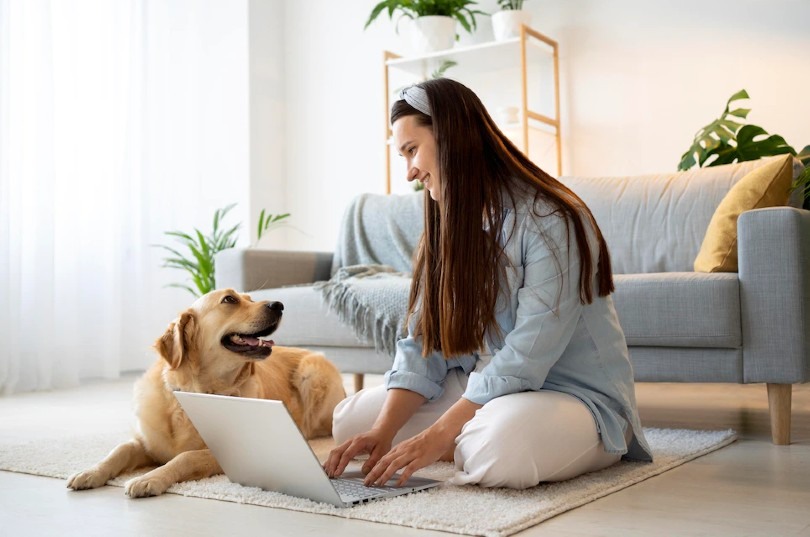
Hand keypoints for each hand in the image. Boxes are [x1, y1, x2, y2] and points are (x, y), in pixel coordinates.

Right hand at [323, 428, 392, 478]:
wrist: (380, 432)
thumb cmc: (381, 441)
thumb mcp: (381, 452)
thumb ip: (373, 462)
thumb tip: (364, 472)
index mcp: (359, 442)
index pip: (347, 454)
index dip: (341, 464)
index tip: (337, 473)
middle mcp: (351, 441)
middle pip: (337, 452)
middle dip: (332, 464)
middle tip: (331, 476)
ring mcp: (347, 443)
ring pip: (334, 452)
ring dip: (330, 463)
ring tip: (328, 474)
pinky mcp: (346, 446)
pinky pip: (336, 452)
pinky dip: (331, 460)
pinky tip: (327, 467)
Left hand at [365, 397, 481, 486]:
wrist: (438, 434)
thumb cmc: (426, 442)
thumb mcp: (409, 447)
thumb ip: (401, 455)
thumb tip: (392, 464)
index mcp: (399, 448)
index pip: (382, 459)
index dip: (373, 468)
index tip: (366, 477)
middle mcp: (402, 451)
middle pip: (384, 462)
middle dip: (374, 473)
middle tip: (367, 483)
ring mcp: (411, 455)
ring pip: (393, 465)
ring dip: (385, 475)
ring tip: (379, 484)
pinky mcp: (419, 459)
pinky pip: (409, 469)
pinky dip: (402, 476)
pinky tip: (398, 483)